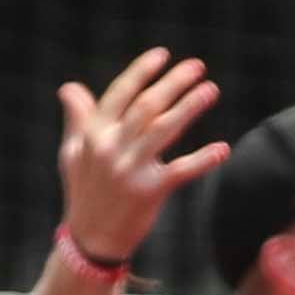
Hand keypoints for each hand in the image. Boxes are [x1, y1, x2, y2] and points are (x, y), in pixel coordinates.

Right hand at [54, 49, 226, 270]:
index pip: (120, 93)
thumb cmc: (84, 193)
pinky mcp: (149, 192)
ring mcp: (130, 169)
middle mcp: (110, 147)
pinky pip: (181, 171)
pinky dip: (203, 159)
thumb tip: (70, 88)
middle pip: (146, 105)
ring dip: (190, 106)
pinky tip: (223, 148)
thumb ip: (78, 119)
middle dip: (173, 83)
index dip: (142, 72)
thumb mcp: (73, 153)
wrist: (92, 239)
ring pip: (164, 129)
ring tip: (210, 90)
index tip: (163, 55)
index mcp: (93, 134)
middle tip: (197, 66)